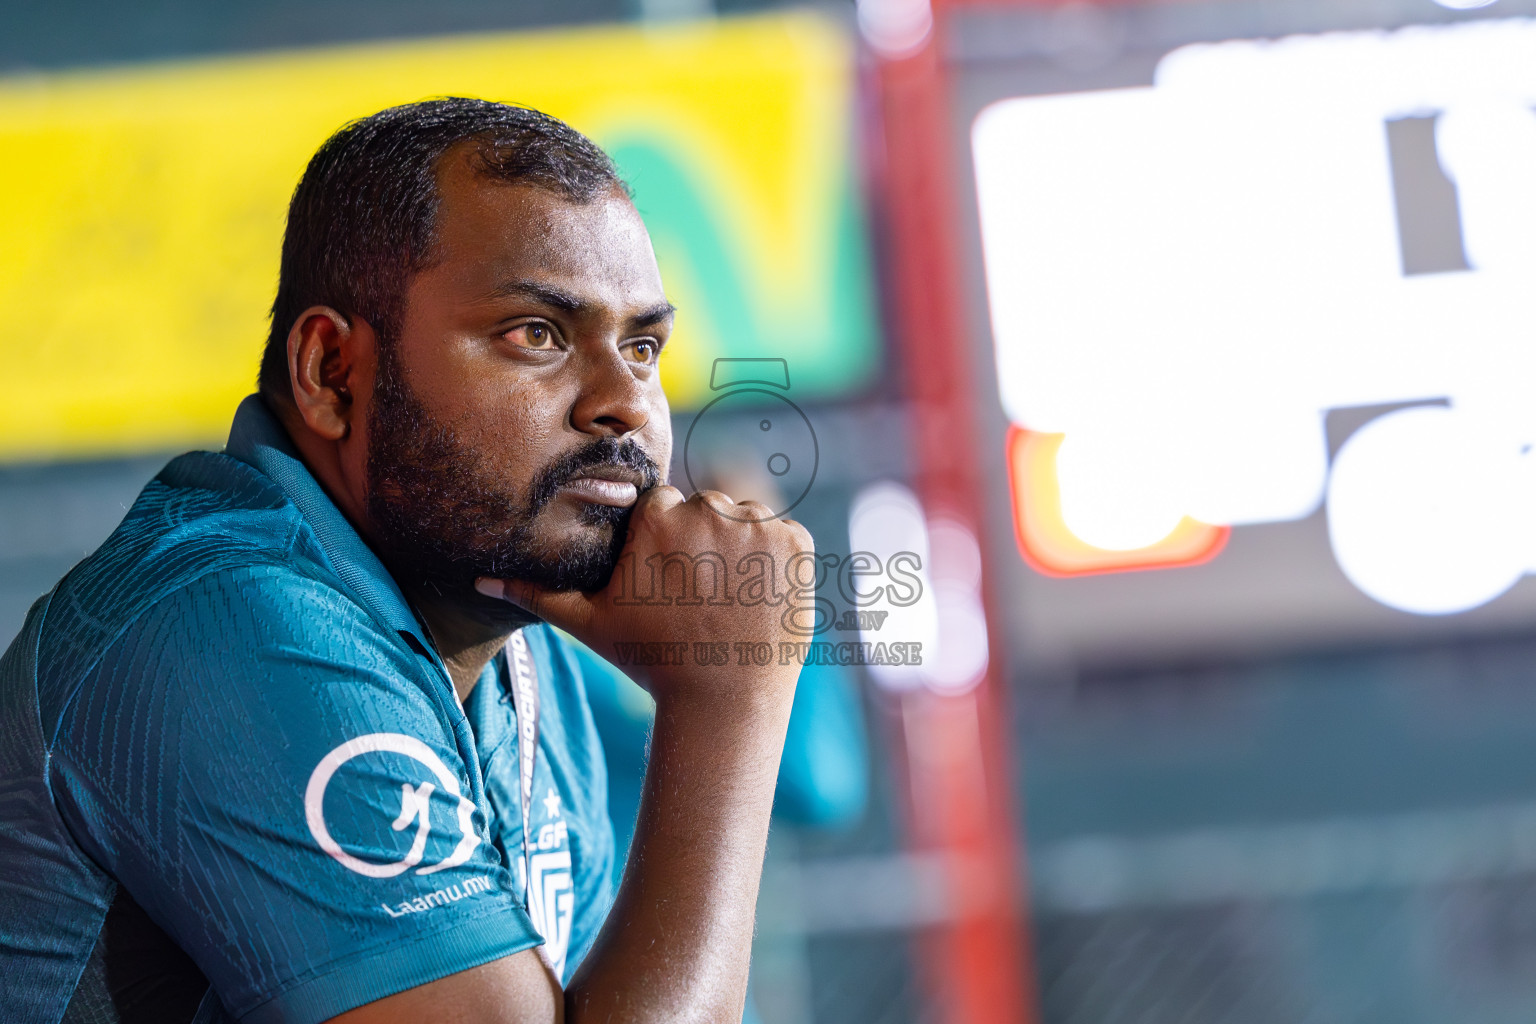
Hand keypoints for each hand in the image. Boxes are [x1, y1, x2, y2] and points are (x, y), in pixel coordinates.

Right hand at [476, 487, 812, 703]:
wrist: (724, 700)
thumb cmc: (651, 660)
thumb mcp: (589, 624)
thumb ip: (537, 592)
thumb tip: (478, 577)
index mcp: (658, 516)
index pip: (663, 508)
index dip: (665, 547)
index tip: (668, 585)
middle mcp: (708, 508)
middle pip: (706, 510)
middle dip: (703, 545)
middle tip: (699, 599)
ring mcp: (758, 524)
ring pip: (745, 521)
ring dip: (740, 551)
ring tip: (728, 602)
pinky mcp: (796, 542)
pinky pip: (784, 536)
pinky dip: (775, 563)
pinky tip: (756, 601)